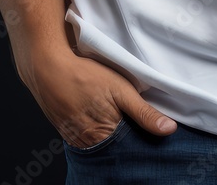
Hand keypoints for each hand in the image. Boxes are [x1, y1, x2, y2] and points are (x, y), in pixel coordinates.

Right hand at [16, 45, 177, 147]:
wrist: (48, 67)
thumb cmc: (86, 75)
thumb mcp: (121, 90)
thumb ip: (144, 113)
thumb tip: (169, 130)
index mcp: (104, 136)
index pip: (129, 149)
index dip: (139, 140)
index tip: (147, 132)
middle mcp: (88, 143)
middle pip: (113, 148)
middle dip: (124, 139)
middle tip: (129, 120)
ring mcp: (74, 138)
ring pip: (98, 143)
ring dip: (107, 135)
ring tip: (112, 117)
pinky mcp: (65, 131)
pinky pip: (83, 137)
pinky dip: (93, 131)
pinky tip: (97, 116)